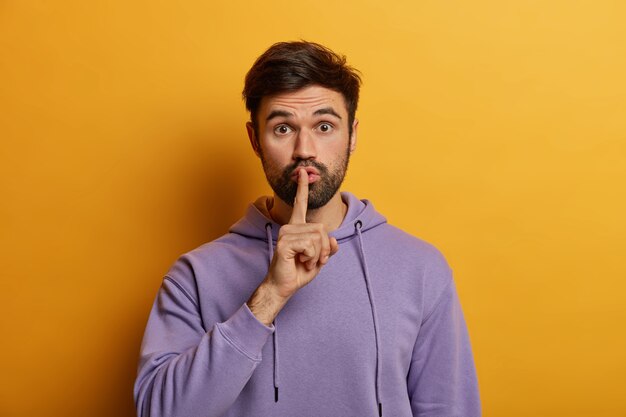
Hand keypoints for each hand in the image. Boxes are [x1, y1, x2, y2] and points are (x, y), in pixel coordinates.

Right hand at [247, 168, 338, 324]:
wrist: (283, 286)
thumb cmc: (298, 272)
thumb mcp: (319, 259)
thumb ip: (328, 248)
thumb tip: (334, 241)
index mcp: (297, 227)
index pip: (300, 204)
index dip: (302, 188)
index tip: (302, 172)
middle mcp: (290, 227)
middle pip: (322, 229)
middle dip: (324, 248)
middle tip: (313, 260)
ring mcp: (286, 233)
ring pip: (317, 238)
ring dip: (317, 255)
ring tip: (305, 262)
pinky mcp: (284, 243)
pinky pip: (310, 246)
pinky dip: (311, 258)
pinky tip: (301, 262)